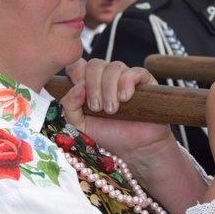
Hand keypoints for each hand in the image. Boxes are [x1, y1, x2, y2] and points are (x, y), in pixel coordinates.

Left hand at [62, 59, 207, 213]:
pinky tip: (124, 98)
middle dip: (93, 86)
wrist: (134, 149)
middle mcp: (105, 76)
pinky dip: (126, 83)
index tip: (79, 90)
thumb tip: (77, 87)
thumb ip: (70, 106)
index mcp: (88, 83)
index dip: (76, 72)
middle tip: (96, 108)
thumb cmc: (107, 135)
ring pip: (114, 67)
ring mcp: (125, 77)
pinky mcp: (144, 81)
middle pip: (95, 64)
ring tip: (111, 110)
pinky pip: (134, 72)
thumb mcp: (80, 125)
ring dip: (109, 89)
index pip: (78, 64)